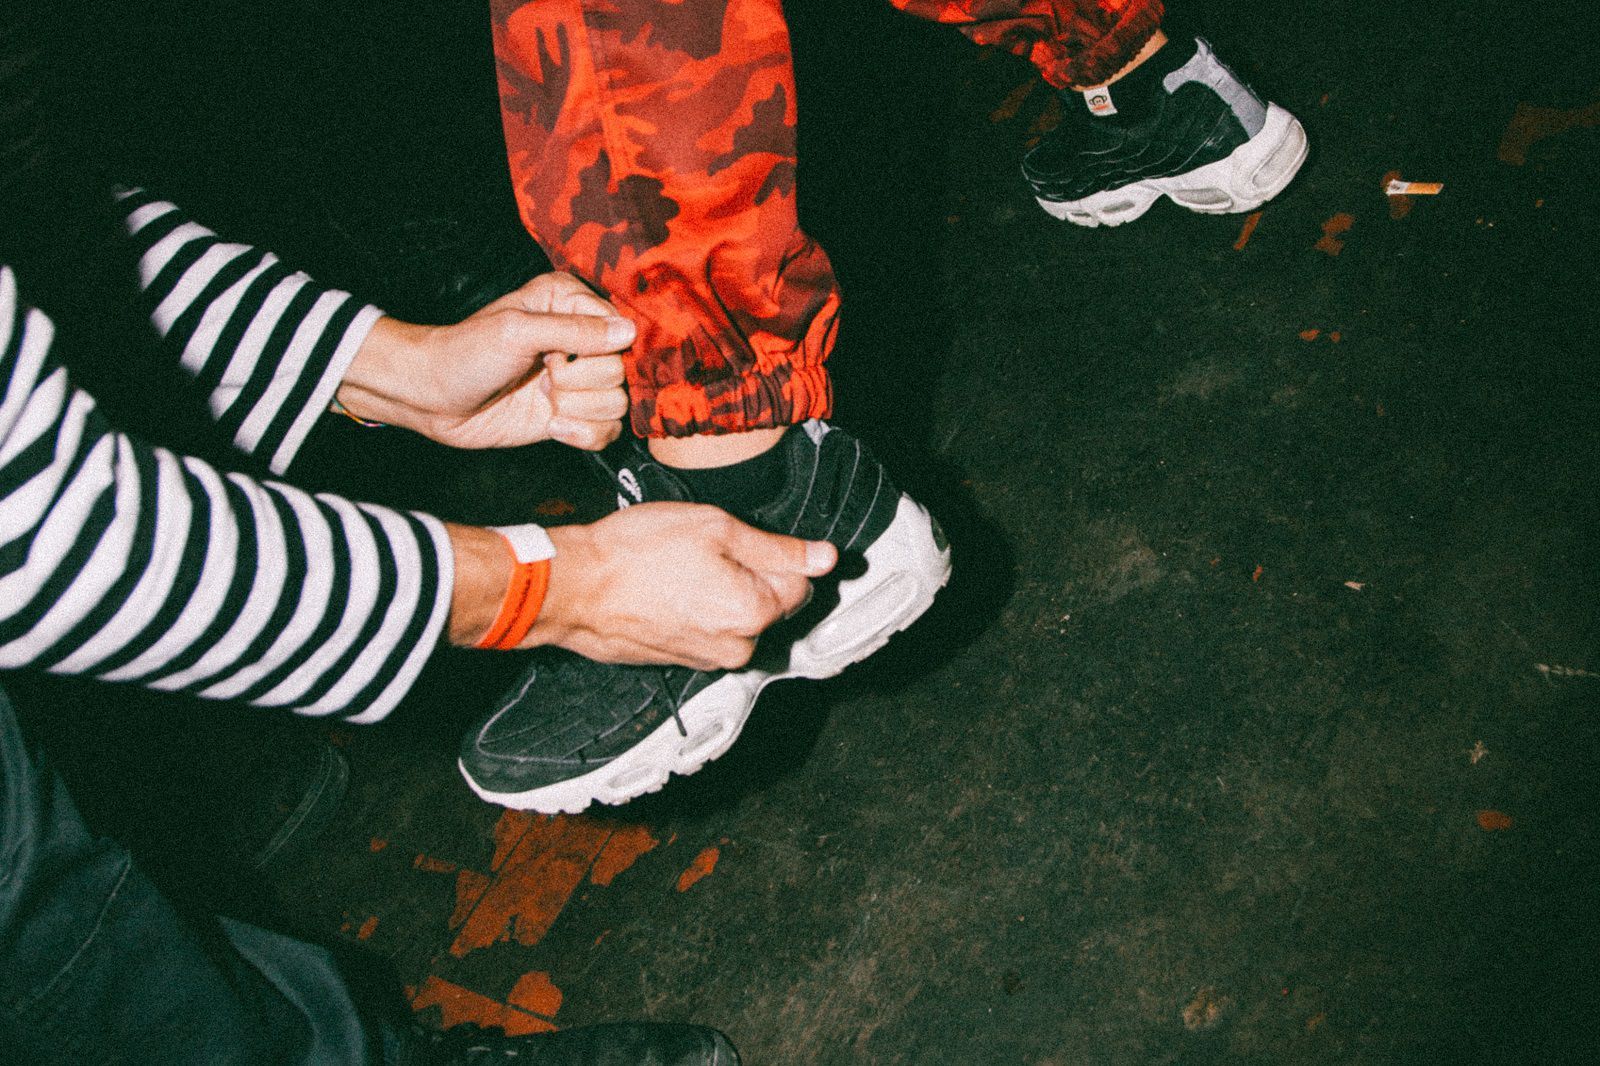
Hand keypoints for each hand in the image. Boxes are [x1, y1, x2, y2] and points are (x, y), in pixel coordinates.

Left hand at [337, 272, 633, 449]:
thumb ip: (575, 330)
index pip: (619, 330)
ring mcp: (579, 380)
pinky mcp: (574, 414)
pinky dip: (584, 435)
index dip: (591, 352)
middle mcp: (581, 340)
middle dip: (579, 384)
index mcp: (570, 304)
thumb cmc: (465, 353)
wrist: (434, 399)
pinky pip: (609, 431)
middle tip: (542, 378)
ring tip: (544, 401)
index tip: (553, 356)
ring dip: (579, 410)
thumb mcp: (517, 332)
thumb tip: (628, 332)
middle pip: (620, 371)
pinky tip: (553, 427)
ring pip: (618, 403)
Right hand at [446, 505, 837, 668]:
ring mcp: (709, 659)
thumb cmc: (636, 552)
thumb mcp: (716, 528)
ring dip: (724, 593)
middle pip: (770, 603)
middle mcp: (739, 646)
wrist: (576, 588)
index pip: (800, 582)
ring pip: (739, 618)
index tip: (743, 540)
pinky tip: (670, 589)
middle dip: (750, 575)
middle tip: (706, 550)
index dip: (775, 553)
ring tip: (683, 569)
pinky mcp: (683, 662)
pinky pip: (709, 631)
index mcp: (755, 611)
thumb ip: (778, 548)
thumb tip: (826, 557)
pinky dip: (698, 611)